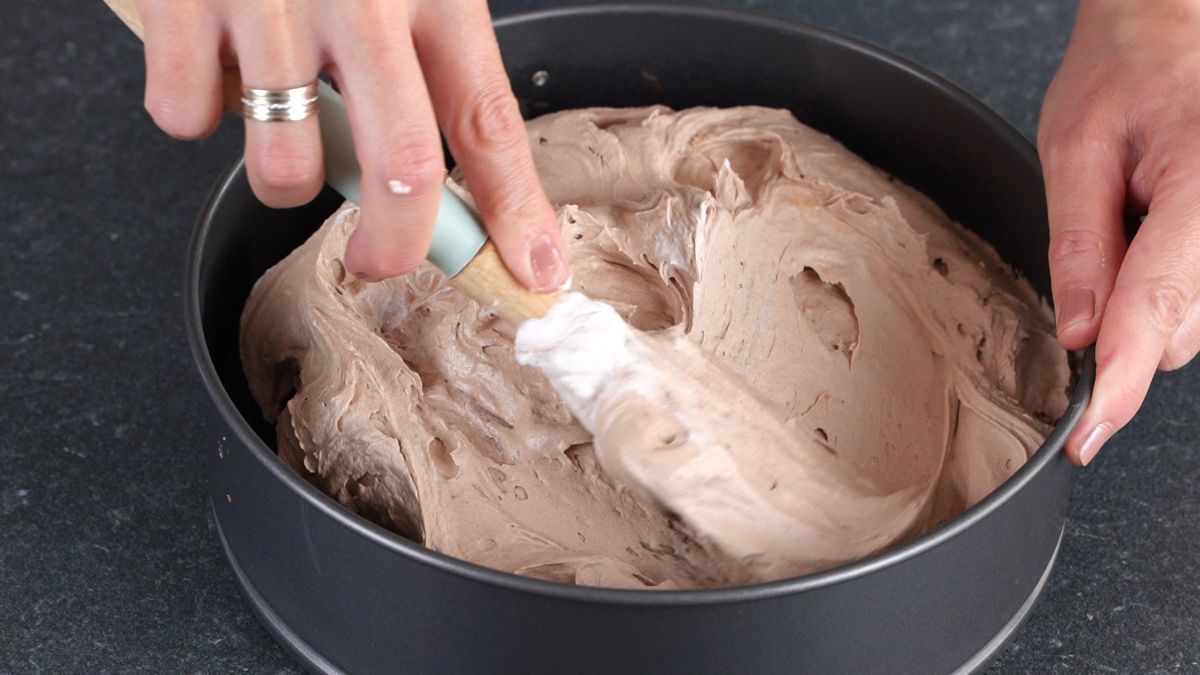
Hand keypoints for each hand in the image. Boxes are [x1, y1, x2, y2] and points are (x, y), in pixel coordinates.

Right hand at [137, 0, 569, 290]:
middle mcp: (362, 1)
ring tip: (282, 125)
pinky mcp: (183, 0)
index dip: (517, 211)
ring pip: (286, 165)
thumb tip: (455, 175)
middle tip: (381, 262)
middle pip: (400, 173)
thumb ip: (431, 53)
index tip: (533, 271)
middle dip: (394, 247)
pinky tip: (213, 63)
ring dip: (283, 177)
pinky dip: (194, 112)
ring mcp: (270, 4)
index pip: (488, 124)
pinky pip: (184, 116)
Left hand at [1039, 0, 1199, 464]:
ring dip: (1144, 298)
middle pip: (1178, 330)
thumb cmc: (1130, 67)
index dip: (1121, 378)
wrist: (1179, 26)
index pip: (1160, 302)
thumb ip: (1080, 243)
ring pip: (1191, 321)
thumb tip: (1080, 332)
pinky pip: (1199, 294)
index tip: (1093, 430)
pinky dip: (1163, 284)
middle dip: (1122, 324)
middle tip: (1097, 237)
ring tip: (1131, 212)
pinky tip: (1150, 230)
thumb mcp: (1075, 144)